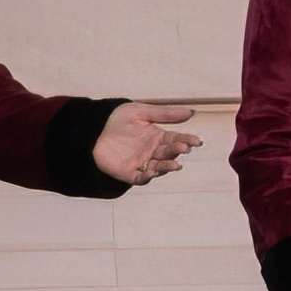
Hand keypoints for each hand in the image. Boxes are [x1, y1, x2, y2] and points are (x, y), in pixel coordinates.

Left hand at [90, 99, 210, 185]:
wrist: (93, 128)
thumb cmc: (119, 119)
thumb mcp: (141, 112)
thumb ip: (165, 114)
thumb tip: (191, 112)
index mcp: (157, 137)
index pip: (176, 139)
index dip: (187, 140)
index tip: (197, 141)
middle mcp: (152, 151)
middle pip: (169, 153)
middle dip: (177, 151)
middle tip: (184, 148)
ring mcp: (141, 163)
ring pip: (159, 168)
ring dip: (167, 167)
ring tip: (175, 165)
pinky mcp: (128, 173)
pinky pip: (140, 178)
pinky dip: (147, 176)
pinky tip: (152, 172)